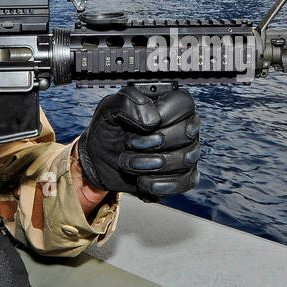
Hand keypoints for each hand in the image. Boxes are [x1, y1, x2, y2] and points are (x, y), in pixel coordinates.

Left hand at [77, 86, 200, 199]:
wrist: (99, 160)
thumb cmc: (109, 130)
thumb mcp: (109, 109)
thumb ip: (128, 102)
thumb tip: (152, 120)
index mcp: (169, 104)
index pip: (184, 103)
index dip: (164, 116)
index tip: (142, 125)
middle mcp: (183, 126)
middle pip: (185, 134)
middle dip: (151, 143)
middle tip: (130, 144)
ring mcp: (186, 152)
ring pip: (184, 160)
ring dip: (149, 165)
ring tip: (129, 163)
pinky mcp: (183, 176)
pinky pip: (185, 182)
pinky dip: (159, 184)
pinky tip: (142, 180)